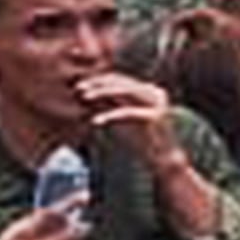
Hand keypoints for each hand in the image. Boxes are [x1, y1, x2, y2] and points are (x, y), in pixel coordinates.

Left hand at [73, 73, 189, 185]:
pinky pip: (127, 112)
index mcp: (149, 90)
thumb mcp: (118, 117)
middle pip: (122, 82)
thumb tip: (83, 92)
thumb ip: (107, 104)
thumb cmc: (138, 140)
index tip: (78, 86)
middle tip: (78, 89)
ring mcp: (158, 103)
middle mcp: (155, 93)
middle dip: (98, 84)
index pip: (119, 79)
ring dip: (102, 93)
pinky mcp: (155, 116)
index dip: (98, 81)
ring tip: (84, 98)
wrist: (161, 160)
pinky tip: (95, 121)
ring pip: (125, 91)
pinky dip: (109, 115)